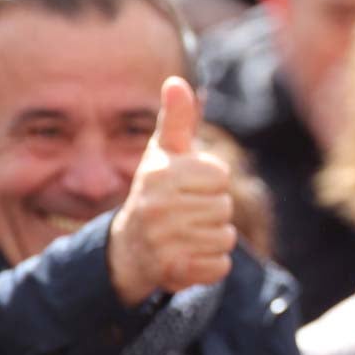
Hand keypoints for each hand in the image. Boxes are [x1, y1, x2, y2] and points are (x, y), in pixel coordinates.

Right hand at [108, 76, 236, 305]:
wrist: (128, 248)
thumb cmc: (156, 191)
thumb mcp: (163, 153)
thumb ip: (176, 119)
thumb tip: (177, 82)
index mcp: (160, 174)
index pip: (220, 176)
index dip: (211, 182)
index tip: (188, 187)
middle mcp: (157, 207)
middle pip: (224, 207)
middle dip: (212, 212)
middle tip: (185, 214)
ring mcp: (163, 242)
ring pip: (225, 237)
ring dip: (213, 238)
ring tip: (186, 234)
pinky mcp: (173, 272)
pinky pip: (221, 266)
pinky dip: (211, 264)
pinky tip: (188, 256)